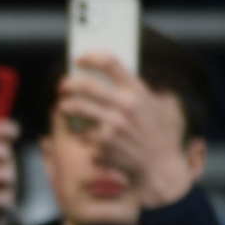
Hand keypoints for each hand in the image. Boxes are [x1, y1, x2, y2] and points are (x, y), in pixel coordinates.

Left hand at [58, 54, 196, 209]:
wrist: (159, 167)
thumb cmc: (160, 136)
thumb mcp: (161, 106)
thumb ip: (145, 92)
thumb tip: (126, 76)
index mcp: (138, 91)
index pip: (111, 63)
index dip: (91, 57)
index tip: (80, 59)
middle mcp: (124, 106)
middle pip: (86, 86)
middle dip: (69, 84)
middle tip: (63, 86)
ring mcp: (112, 126)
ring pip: (76, 109)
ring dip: (66, 107)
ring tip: (64, 107)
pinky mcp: (102, 145)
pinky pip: (80, 134)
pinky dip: (78, 134)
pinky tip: (80, 134)